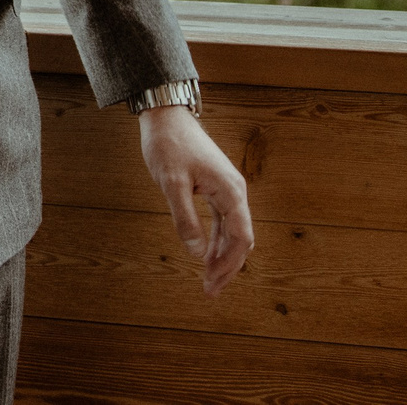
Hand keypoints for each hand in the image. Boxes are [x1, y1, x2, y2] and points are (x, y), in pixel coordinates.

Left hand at [138, 104, 253, 295]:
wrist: (166, 115)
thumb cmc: (168, 145)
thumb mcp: (171, 183)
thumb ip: (185, 218)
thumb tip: (198, 254)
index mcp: (230, 191)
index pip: (239, 237)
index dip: (229, 264)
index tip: (212, 282)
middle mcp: (235, 192)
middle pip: (240, 239)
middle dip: (228, 266)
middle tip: (210, 290)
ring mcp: (227, 190)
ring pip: (232, 232)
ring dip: (223, 256)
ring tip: (209, 280)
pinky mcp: (216, 187)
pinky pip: (223, 221)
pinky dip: (217, 241)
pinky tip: (207, 255)